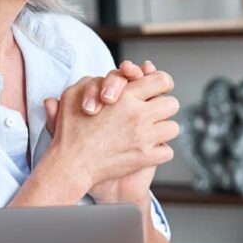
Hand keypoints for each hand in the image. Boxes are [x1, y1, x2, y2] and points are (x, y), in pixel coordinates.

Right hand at [43, 69, 178, 196]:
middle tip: (153, 114)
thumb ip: (92, 82)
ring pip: (174, 128)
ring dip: (163, 130)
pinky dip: (159, 152)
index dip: (161, 84)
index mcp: (125, 95)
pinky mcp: (146, 157)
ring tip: (151, 133)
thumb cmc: (69, 131)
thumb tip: (110, 78)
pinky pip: (168, 151)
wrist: (71, 164)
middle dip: (164, 108)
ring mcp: (144, 136)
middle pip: (172, 104)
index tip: (156, 91)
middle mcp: (139, 114)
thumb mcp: (73, 94)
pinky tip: (147, 151)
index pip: (161, 81)